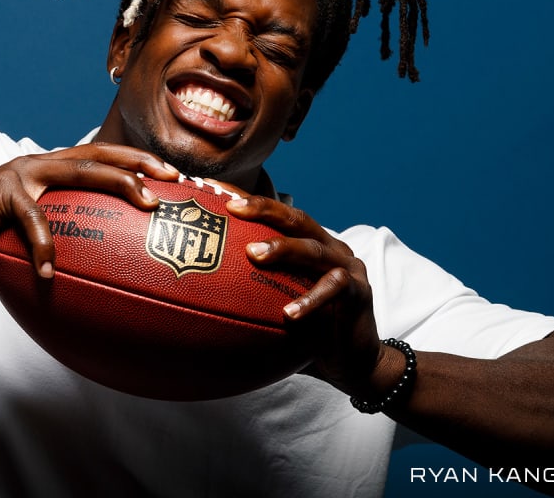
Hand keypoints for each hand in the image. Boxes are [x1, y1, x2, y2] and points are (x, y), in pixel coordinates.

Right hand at [0, 144, 178, 279]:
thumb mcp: (26, 238)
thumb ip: (57, 246)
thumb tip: (91, 282)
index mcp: (51, 172)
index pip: (101, 160)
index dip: (137, 164)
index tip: (172, 177)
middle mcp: (42, 165)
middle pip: (100, 155)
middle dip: (140, 163)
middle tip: (173, 178)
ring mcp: (24, 175)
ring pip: (80, 171)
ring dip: (117, 184)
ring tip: (144, 204)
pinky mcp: (3, 193)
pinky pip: (32, 221)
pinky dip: (44, 247)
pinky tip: (50, 273)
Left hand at [226, 196, 393, 398]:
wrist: (355, 362)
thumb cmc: (310, 334)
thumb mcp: (275, 310)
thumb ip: (248, 298)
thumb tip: (193, 304)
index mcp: (309, 245)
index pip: (276, 216)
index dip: (247, 200)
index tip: (212, 190)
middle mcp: (329, 248)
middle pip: (296, 219)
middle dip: (264, 209)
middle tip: (232, 208)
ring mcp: (347, 267)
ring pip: (314, 248)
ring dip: (283, 248)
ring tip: (252, 254)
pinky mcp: (360, 292)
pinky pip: (334, 289)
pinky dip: (311, 299)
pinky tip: (288, 314)